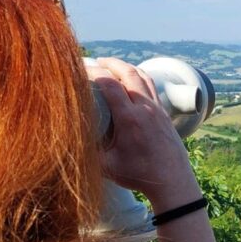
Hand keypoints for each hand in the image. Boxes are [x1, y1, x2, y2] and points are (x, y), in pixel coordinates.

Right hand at [87, 58, 202, 208]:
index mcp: (130, 119)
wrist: (172, 181)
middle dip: (111, 63)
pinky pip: (151, 87)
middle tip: (98, 60)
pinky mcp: (164, 113)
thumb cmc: (140, 175)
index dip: (95, 73)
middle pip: (128, 73)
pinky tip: (131, 82)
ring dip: (127, 67)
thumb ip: (88, 152)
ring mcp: (157, 109)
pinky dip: (139, 78)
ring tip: (113, 65)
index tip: (82, 70)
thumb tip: (67, 142)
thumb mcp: (108, 167)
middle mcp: (145, 109)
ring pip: (143, 77)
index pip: (110, 85)